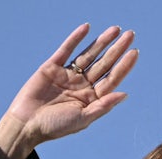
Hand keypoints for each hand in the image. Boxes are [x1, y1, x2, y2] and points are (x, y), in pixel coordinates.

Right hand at [0, 23, 137, 158]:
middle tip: (130, 34)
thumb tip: (124, 94)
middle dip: (117, 49)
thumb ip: (103, 106)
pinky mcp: (52, 67)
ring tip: (115, 29)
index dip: (124, 66)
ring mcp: (68, 75)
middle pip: (104, 64)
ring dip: (101, 42)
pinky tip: (87, 28)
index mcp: (92, 98)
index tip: (134, 52)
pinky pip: (66, 50)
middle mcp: (82, 85)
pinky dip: (76, 39)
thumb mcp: (83, 118)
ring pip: (89, 55)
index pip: (112, 79)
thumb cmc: (55, 127)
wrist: (26, 124)